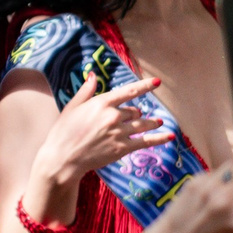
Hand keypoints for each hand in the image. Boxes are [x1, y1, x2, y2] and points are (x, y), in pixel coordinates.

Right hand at [33, 73, 169, 190]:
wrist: (62, 157)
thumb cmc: (63, 131)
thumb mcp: (72, 107)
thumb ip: (86, 91)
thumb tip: (94, 75)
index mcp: (101, 104)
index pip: (129, 91)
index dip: (145, 86)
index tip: (158, 82)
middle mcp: (113, 116)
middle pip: (134, 111)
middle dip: (134, 114)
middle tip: (132, 116)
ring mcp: (120, 133)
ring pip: (143, 124)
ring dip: (152, 123)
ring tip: (159, 122)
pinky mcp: (123, 148)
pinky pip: (147, 141)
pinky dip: (160, 138)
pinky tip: (170, 135)